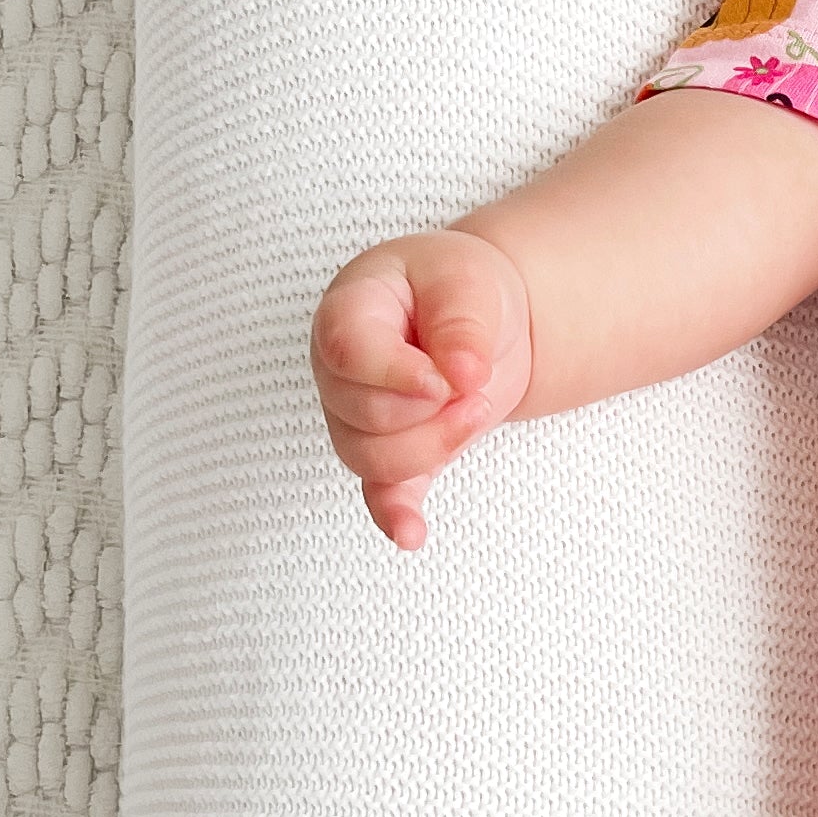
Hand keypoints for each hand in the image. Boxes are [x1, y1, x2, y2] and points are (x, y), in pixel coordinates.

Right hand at [310, 225, 535, 547]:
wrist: (480, 315)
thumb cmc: (461, 288)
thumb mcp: (468, 282)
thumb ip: (461, 324)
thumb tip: (462, 375)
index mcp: (348, 311)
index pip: (348, 352)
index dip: (398, 374)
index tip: (449, 377)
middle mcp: (337, 369)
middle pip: (364, 415)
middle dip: (433, 410)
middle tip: (478, 383)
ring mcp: (354, 415)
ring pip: (372, 459)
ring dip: (437, 444)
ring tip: (477, 407)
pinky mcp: (388, 451)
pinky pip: (378, 493)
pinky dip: (395, 515)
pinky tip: (412, 534)